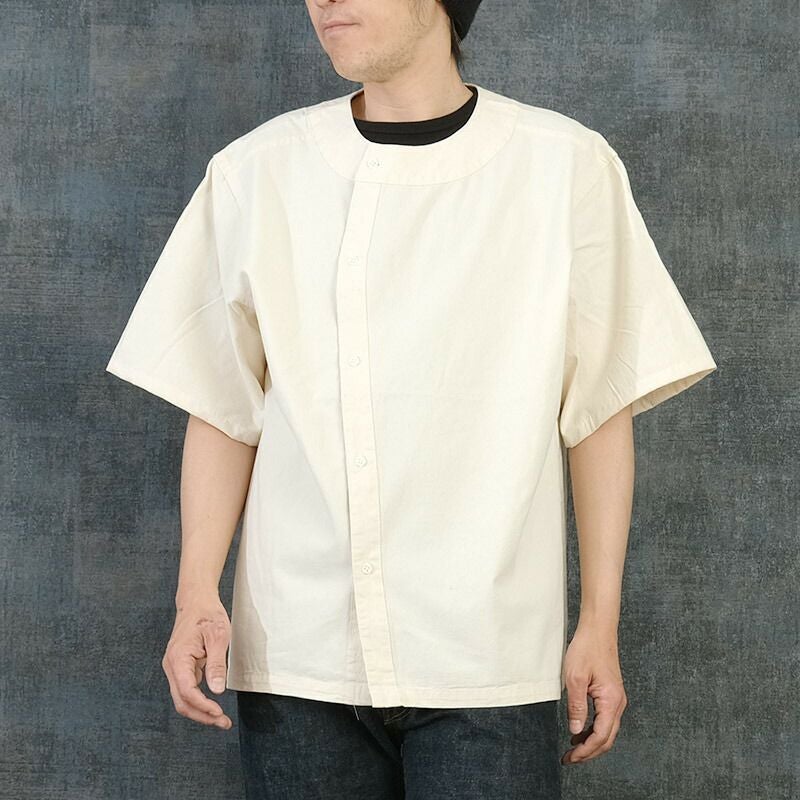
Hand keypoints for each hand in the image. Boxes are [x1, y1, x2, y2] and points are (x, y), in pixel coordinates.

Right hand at [161, 595, 233, 729]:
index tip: (219, 713)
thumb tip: (217, 690)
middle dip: (202, 715)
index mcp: (178, 658)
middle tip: (223, 723)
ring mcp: (174, 668)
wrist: (197, 601)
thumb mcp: (218, 636)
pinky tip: (213, 705)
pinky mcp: (181, 668)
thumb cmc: (208, 615)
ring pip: (183, 698)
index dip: (203, 706)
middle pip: (182, 701)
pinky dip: (199, 701)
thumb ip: (216, 664)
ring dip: (200, 711)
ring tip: (220, 719)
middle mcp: (172, 666)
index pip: (186, 691)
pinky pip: (187, 690)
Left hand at [560, 622, 626, 764]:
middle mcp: (618, 703)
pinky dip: (594, 731)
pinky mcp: (612, 694)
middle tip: (569, 759)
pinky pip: (605, 720)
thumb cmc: (587, 649)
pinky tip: (581, 731)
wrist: (598, 630)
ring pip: (607, 731)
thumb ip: (576, 706)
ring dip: (591, 743)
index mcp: (611, 701)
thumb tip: (575, 730)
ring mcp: (617, 699)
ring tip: (573, 748)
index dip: (585, 751)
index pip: (600, 736)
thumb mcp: (574, 677)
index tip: (570, 757)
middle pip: (607, 739)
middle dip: (589, 752)